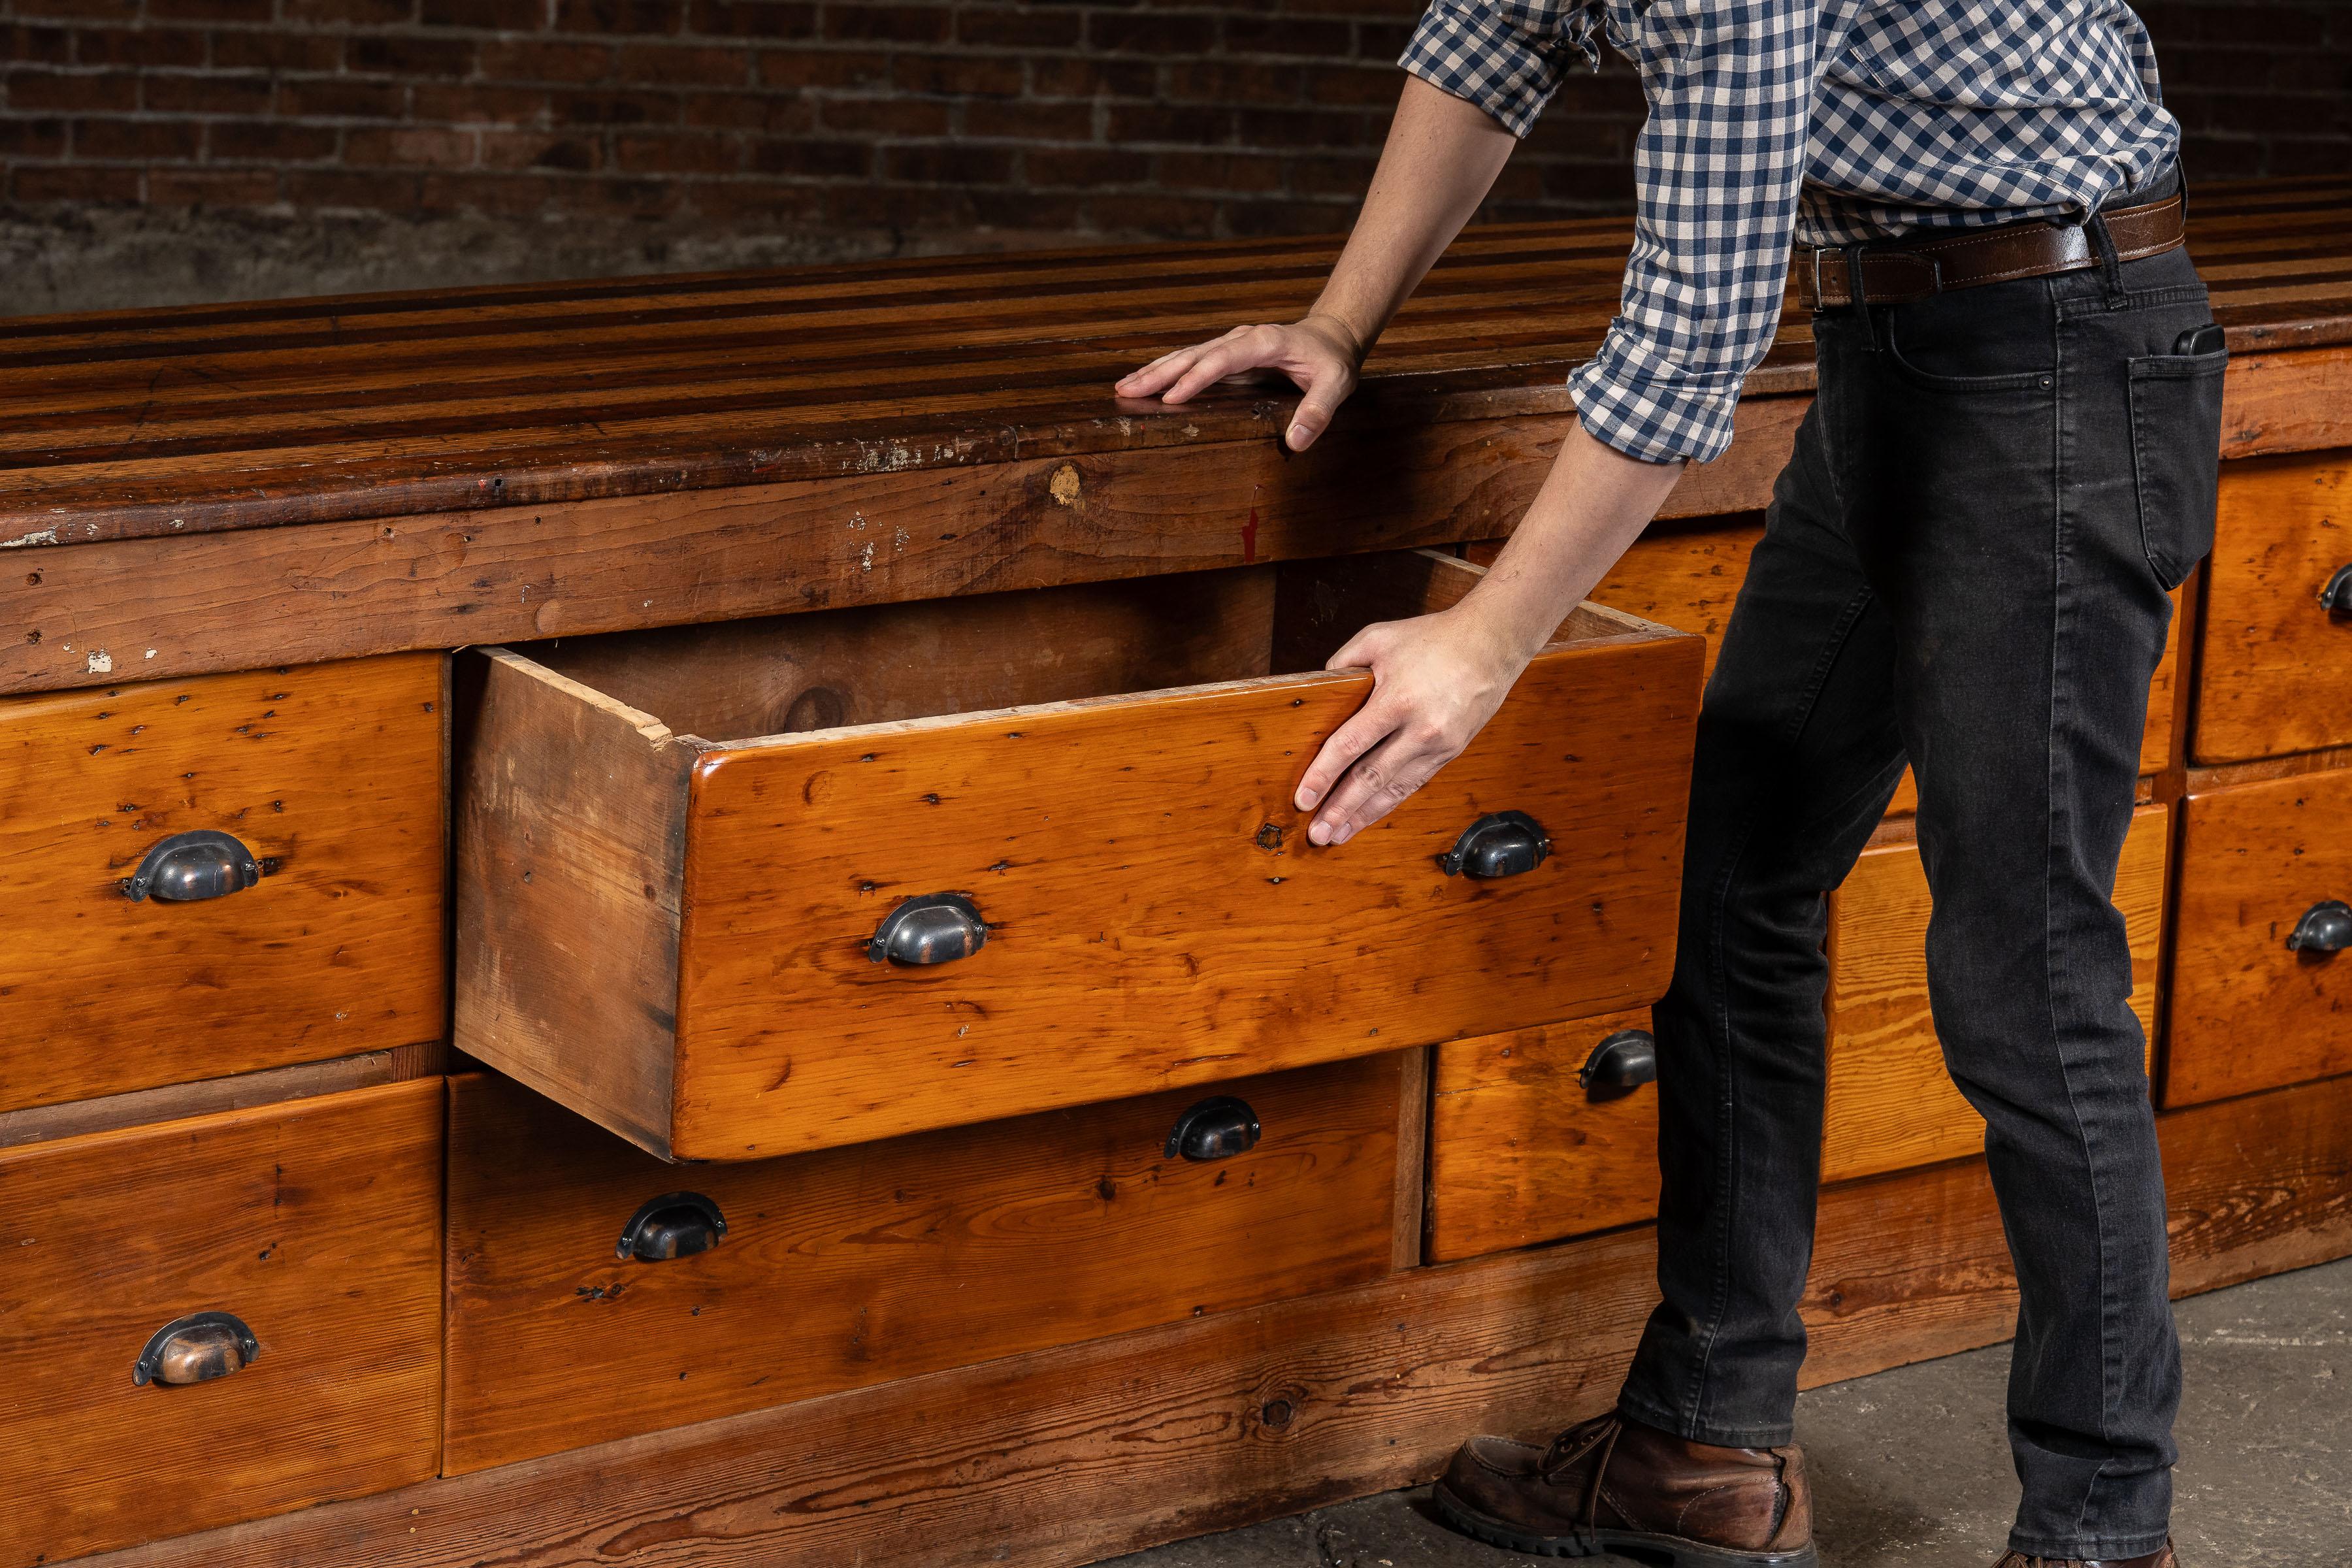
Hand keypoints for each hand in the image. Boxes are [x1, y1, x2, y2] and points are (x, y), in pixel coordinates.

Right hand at [1113, 313, 1364, 451]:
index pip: (1222, 359)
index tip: (1171, 397)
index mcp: (1263, 342)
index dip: (1197, 378)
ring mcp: (1231, 345)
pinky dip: (1167, 371)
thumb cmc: (1333, 360)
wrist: (1331, 335)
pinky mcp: (1227, 355)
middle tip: (1126, 390)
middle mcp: (1241, 339)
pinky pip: (1192, 361)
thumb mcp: (1336, 384)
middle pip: (1194, 354)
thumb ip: (1318, 411)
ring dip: (1155, 370)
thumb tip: (1296, 443)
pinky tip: (1146, 382)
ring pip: (1187, 355)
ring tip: (1123, 387)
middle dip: (1159, 373)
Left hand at [1294, 606, 1529, 846]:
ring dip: (1363, 815)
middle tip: (1316, 834)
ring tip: (1337, 836)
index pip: (1351, 745)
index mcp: (1398, 700)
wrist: (1493, 643)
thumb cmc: (1434, 637)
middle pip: (1372, 778)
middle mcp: (1421, 730)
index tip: (1303, 799)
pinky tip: (1371, 816)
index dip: (1323, 775)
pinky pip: (1414, 783)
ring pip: (1395, 789)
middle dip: (1340, 809)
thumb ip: (1343, 663)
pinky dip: (1389, 803)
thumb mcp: (1379, 638)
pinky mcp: (1451, 752)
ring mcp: (1440, 746)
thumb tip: (1318, 693)